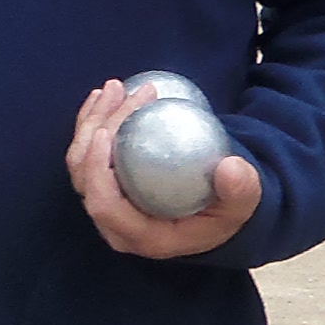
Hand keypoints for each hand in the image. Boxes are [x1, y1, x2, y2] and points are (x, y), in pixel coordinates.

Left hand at [62, 79, 262, 261]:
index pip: (104, 206)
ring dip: (92, 121)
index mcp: (142, 236)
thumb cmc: (227, 209)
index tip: (107, 133)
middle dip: (97, 130)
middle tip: (124, 94)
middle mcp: (116, 224)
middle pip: (86, 178)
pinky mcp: (108, 185)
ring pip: (81, 163)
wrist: (218, 210)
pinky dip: (92, 121)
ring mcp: (109, 204)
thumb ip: (240, 189)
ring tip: (114, 88)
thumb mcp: (242, 203)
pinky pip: (87, 153)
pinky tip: (104, 95)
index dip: (96, 170)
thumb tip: (230, 167)